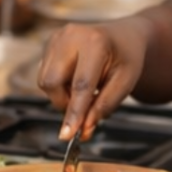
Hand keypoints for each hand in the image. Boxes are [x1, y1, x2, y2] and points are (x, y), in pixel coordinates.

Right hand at [36, 19, 149, 139]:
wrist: (123, 36)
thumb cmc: (126, 57)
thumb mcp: (126, 82)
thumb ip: (105, 105)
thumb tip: (84, 129)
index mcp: (96, 42)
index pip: (81, 84)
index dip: (74, 112)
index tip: (67, 135)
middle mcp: (71, 36)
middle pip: (52, 82)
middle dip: (64, 103)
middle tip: (85, 107)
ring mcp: (57, 37)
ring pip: (45, 81)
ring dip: (62, 95)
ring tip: (86, 88)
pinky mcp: (49, 43)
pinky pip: (44, 75)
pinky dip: (59, 85)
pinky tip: (76, 78)